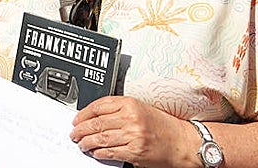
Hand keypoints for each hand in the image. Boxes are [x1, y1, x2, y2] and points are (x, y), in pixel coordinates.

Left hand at [71, 95, 191, 165]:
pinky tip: (95, 152)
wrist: (183, 142)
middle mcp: (130, 118)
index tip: (76, 119)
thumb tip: (95, 117)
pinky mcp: (135, 151)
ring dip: (87, 142)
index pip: (98, 106)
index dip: (83, 114)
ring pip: (101, 138)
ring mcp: (133, 135)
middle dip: (81, 129)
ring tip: (81, 144)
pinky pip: (111, 152)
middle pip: (96, 123)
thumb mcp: (140, 108)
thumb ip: (119, 110)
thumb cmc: (163, 126)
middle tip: (74, 133)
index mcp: (130, 103)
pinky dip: (100, 153)